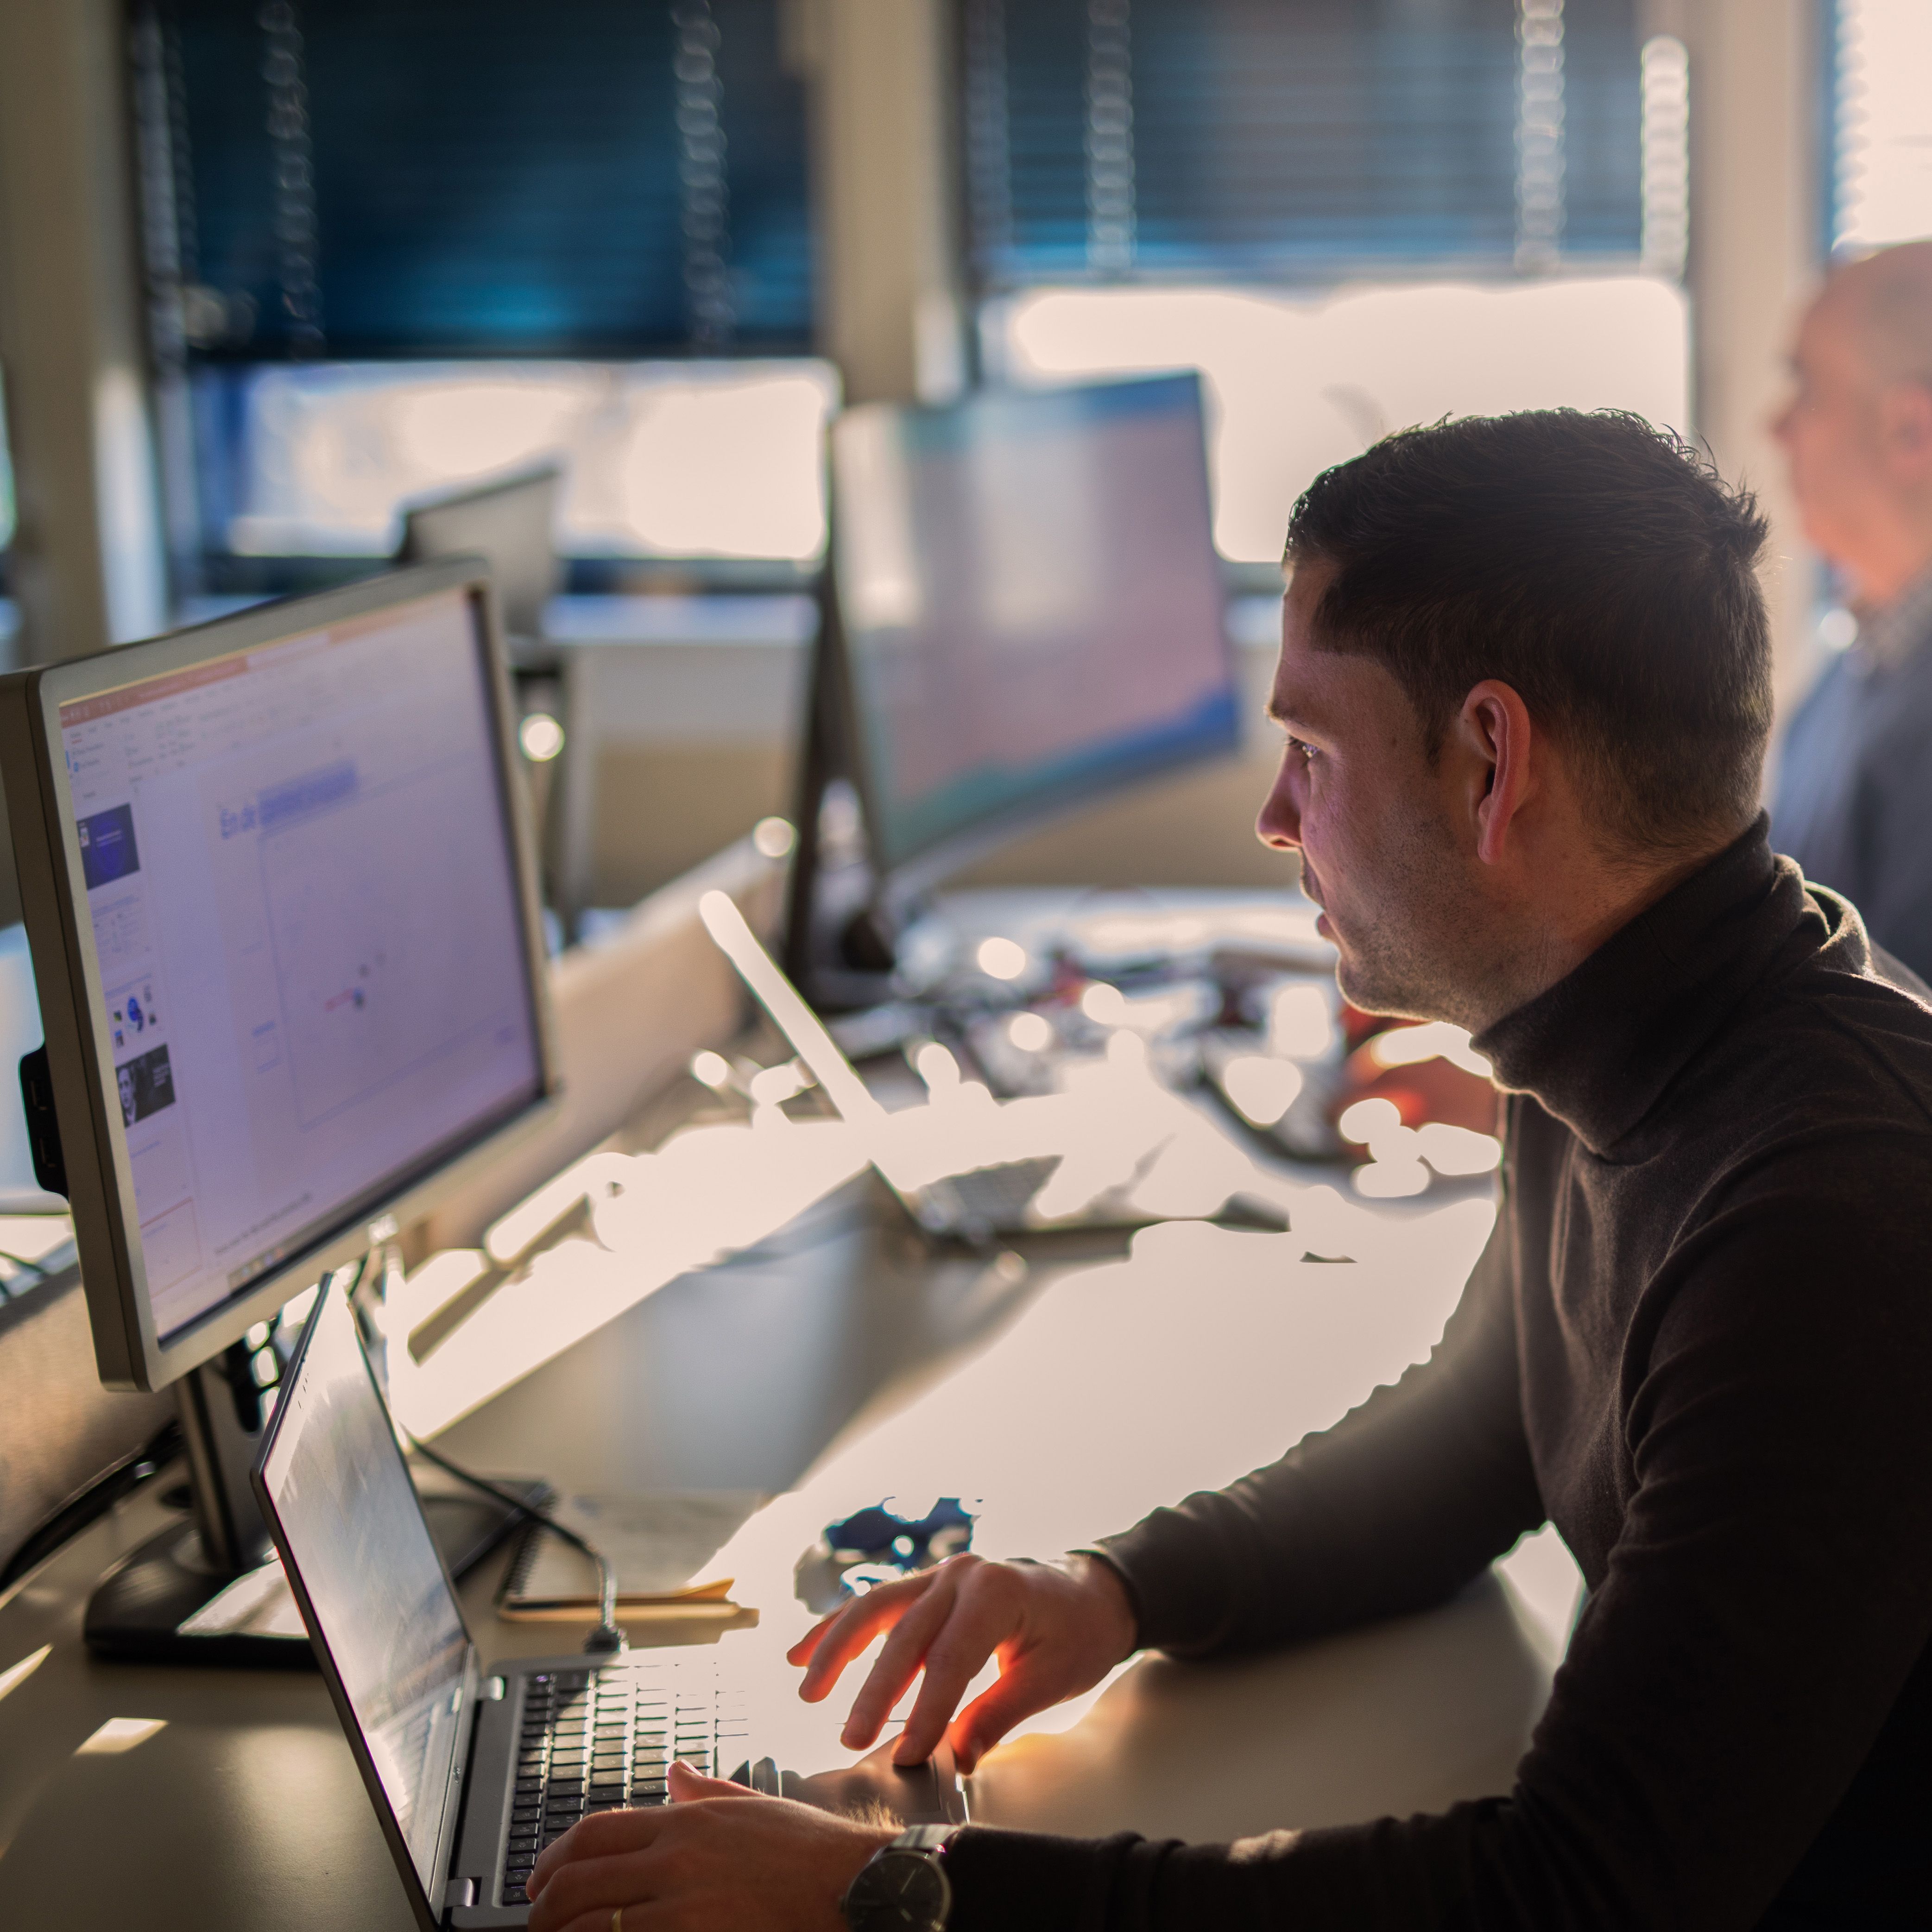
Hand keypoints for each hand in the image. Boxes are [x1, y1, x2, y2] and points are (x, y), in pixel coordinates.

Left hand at [525, 1759, 893, 1931]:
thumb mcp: (755, 1805)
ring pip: (592, 1922)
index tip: (539, 1878)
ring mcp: (682, 1903)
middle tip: (536, 1921)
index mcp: (687, 1821)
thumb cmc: (811, 1852)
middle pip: (580, 1880)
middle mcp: (676, 1857)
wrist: (854, 1886)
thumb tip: (675, 1772)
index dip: (554, 1855)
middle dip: (544, 1906)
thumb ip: (707, 1791)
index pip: (596, 1832)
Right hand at [787, 1552, 1137, 1774]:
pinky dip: (840, 1628)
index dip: (925, 1711)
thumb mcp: (1050, 1680)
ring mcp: (940, 1575)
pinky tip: (805, 1651)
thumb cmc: (1076, 1635)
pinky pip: (878, 1606)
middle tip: (850, 1738)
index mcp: (995, 1592)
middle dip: (874, 1690)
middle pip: (904, 1634)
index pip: (949, 1659)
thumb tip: (955, 1757)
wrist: (1089, 1594)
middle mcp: (960, 1575)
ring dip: (836, 1648)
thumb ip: (998, 1715)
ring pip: (875, 1608)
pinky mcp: (928, 1586)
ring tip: (808, 1690)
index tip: (907, 1754)